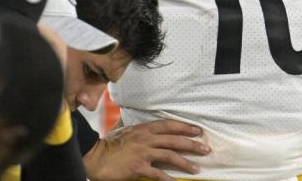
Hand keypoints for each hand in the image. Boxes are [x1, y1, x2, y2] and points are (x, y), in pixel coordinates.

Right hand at [83, 119, 209, 180]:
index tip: (198, 131)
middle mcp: (146, 139)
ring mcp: (143, 153)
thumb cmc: (111, 145)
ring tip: (197, 168)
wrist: (96, 157)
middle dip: (192, 144)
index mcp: (144, 129)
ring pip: (170, 156)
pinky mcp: (138, 167)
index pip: (169, 125)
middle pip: (174, 140)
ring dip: (185, 162)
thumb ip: (142, 133)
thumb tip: (153, 133)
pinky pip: (158, 174)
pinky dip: (168, 179)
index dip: (185, 127)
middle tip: (205, 149)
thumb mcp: (128, 133)